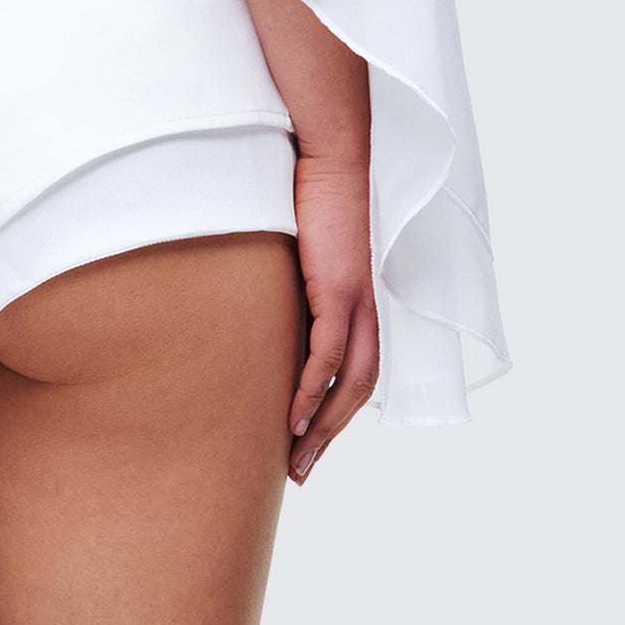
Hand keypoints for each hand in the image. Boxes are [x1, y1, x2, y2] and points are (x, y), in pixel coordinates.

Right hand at [286, 151, 379, 485]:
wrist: (330, 154)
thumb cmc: (310, 192)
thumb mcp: (299, 247)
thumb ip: (292, 277)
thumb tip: (260, 295)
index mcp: (357, 300)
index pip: (355, 371)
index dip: (335, 410)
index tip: (307, 439)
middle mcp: (364, 308)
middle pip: (358, 391)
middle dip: (330, 435)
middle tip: (301, 469)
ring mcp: (355, 301)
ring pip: (349, 385)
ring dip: (323, 427)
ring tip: (297, 457)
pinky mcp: (338, 291)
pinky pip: (328, 358)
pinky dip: (313, 392)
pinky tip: (294, 417)